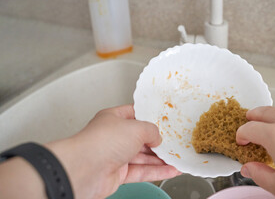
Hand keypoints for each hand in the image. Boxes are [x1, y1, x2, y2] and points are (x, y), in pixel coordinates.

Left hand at [48, 105, 179, 198]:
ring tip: (176, 158)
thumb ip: (151, 130)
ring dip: (160, 159)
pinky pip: (141, 172)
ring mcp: (115, 156)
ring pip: (142, 157)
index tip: (164, 120)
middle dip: (158, 141)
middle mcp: (114, 137)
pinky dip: (156, 172)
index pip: (135, 114)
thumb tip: (158, 138)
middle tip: (173, 142)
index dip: (150, 117)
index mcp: (113, 118)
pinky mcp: (117, 174)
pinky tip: (170, 171)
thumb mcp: (136, 128)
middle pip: (140, 138)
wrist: (84, 170)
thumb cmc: (101, 142)